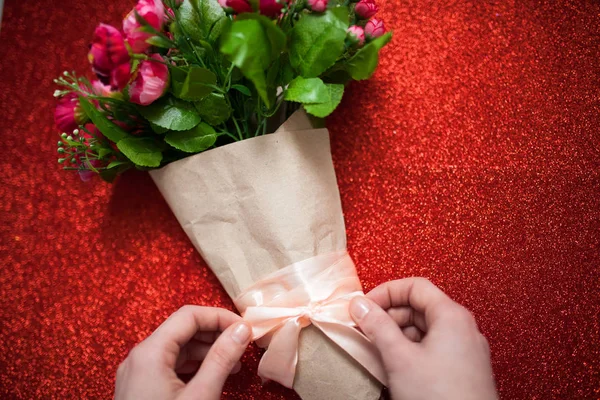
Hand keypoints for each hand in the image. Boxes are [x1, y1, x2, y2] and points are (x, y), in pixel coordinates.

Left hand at [115, 306, 250, 399]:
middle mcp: (139, 357)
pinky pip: (169, 365)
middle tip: (243, 345)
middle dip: (215, 333)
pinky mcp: (140, 388)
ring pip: (176, 348)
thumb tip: (242, 329)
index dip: (220, 317)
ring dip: (207, 350)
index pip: (189, 315)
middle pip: (182, 329)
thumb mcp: (200, 396)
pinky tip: (213, 376)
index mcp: (149, 352)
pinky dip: (194, 365)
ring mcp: (136, 373)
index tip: (246, 330)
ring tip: (234, 364)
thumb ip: (222, 359)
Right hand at [350, 278, 497, 399]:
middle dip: (389, 314)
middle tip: (365, 328)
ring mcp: (466, 350)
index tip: (364, 307)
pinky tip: (396, 365)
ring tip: (377, 349)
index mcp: (452, 316)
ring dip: (399, 334)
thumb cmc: (440, 397)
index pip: (415, 286)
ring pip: (426, 329)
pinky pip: (434, 347)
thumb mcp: (399, 358)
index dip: (386, 292)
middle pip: (420, 306)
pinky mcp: (465, 370)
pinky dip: (412, 349)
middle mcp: (463, 328)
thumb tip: (360, 305)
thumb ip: (378, 327)